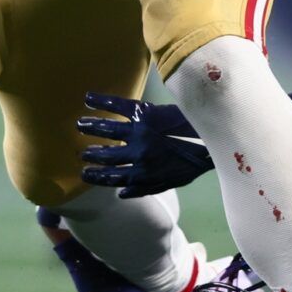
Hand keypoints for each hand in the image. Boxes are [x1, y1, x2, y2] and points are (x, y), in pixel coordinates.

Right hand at [77, 91, 214, 196]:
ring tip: (80, 124)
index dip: (96, 176)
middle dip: (91, 154)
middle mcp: (138, 155)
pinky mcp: (146, 113)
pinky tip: (88, 98)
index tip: (85, 174)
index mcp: (143, 173)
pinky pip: (119, 105)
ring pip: (108, 129)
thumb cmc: (192, 162)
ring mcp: (140, 132)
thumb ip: (144, 188)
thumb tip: (122, 193)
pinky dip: (102, 101)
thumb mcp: (170, 182)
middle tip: (82, 151)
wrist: (211, 139)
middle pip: (107, 155)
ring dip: (91, 127)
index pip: (112, 177)